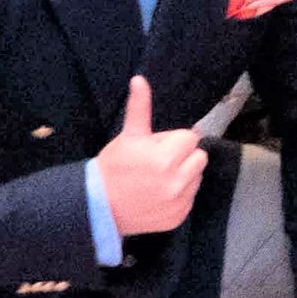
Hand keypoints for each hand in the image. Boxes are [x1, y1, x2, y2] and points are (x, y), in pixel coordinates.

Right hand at [94, 70, 204, 235]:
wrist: (98, 207)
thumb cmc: (114, 167)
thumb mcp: (128, 136)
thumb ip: (140, 108)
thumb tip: (139, 79)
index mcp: (165, 159)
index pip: (190, 137)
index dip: (174, 140)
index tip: (156, 147)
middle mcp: (176, 182)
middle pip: (199, 157)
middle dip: (183, 156)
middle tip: (159, 161)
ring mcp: (178, 202)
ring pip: (197, 177)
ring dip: (184, 174)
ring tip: (158, 178)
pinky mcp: (178, 218)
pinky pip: (191, 197)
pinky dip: (180, 194)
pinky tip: (159, 194)